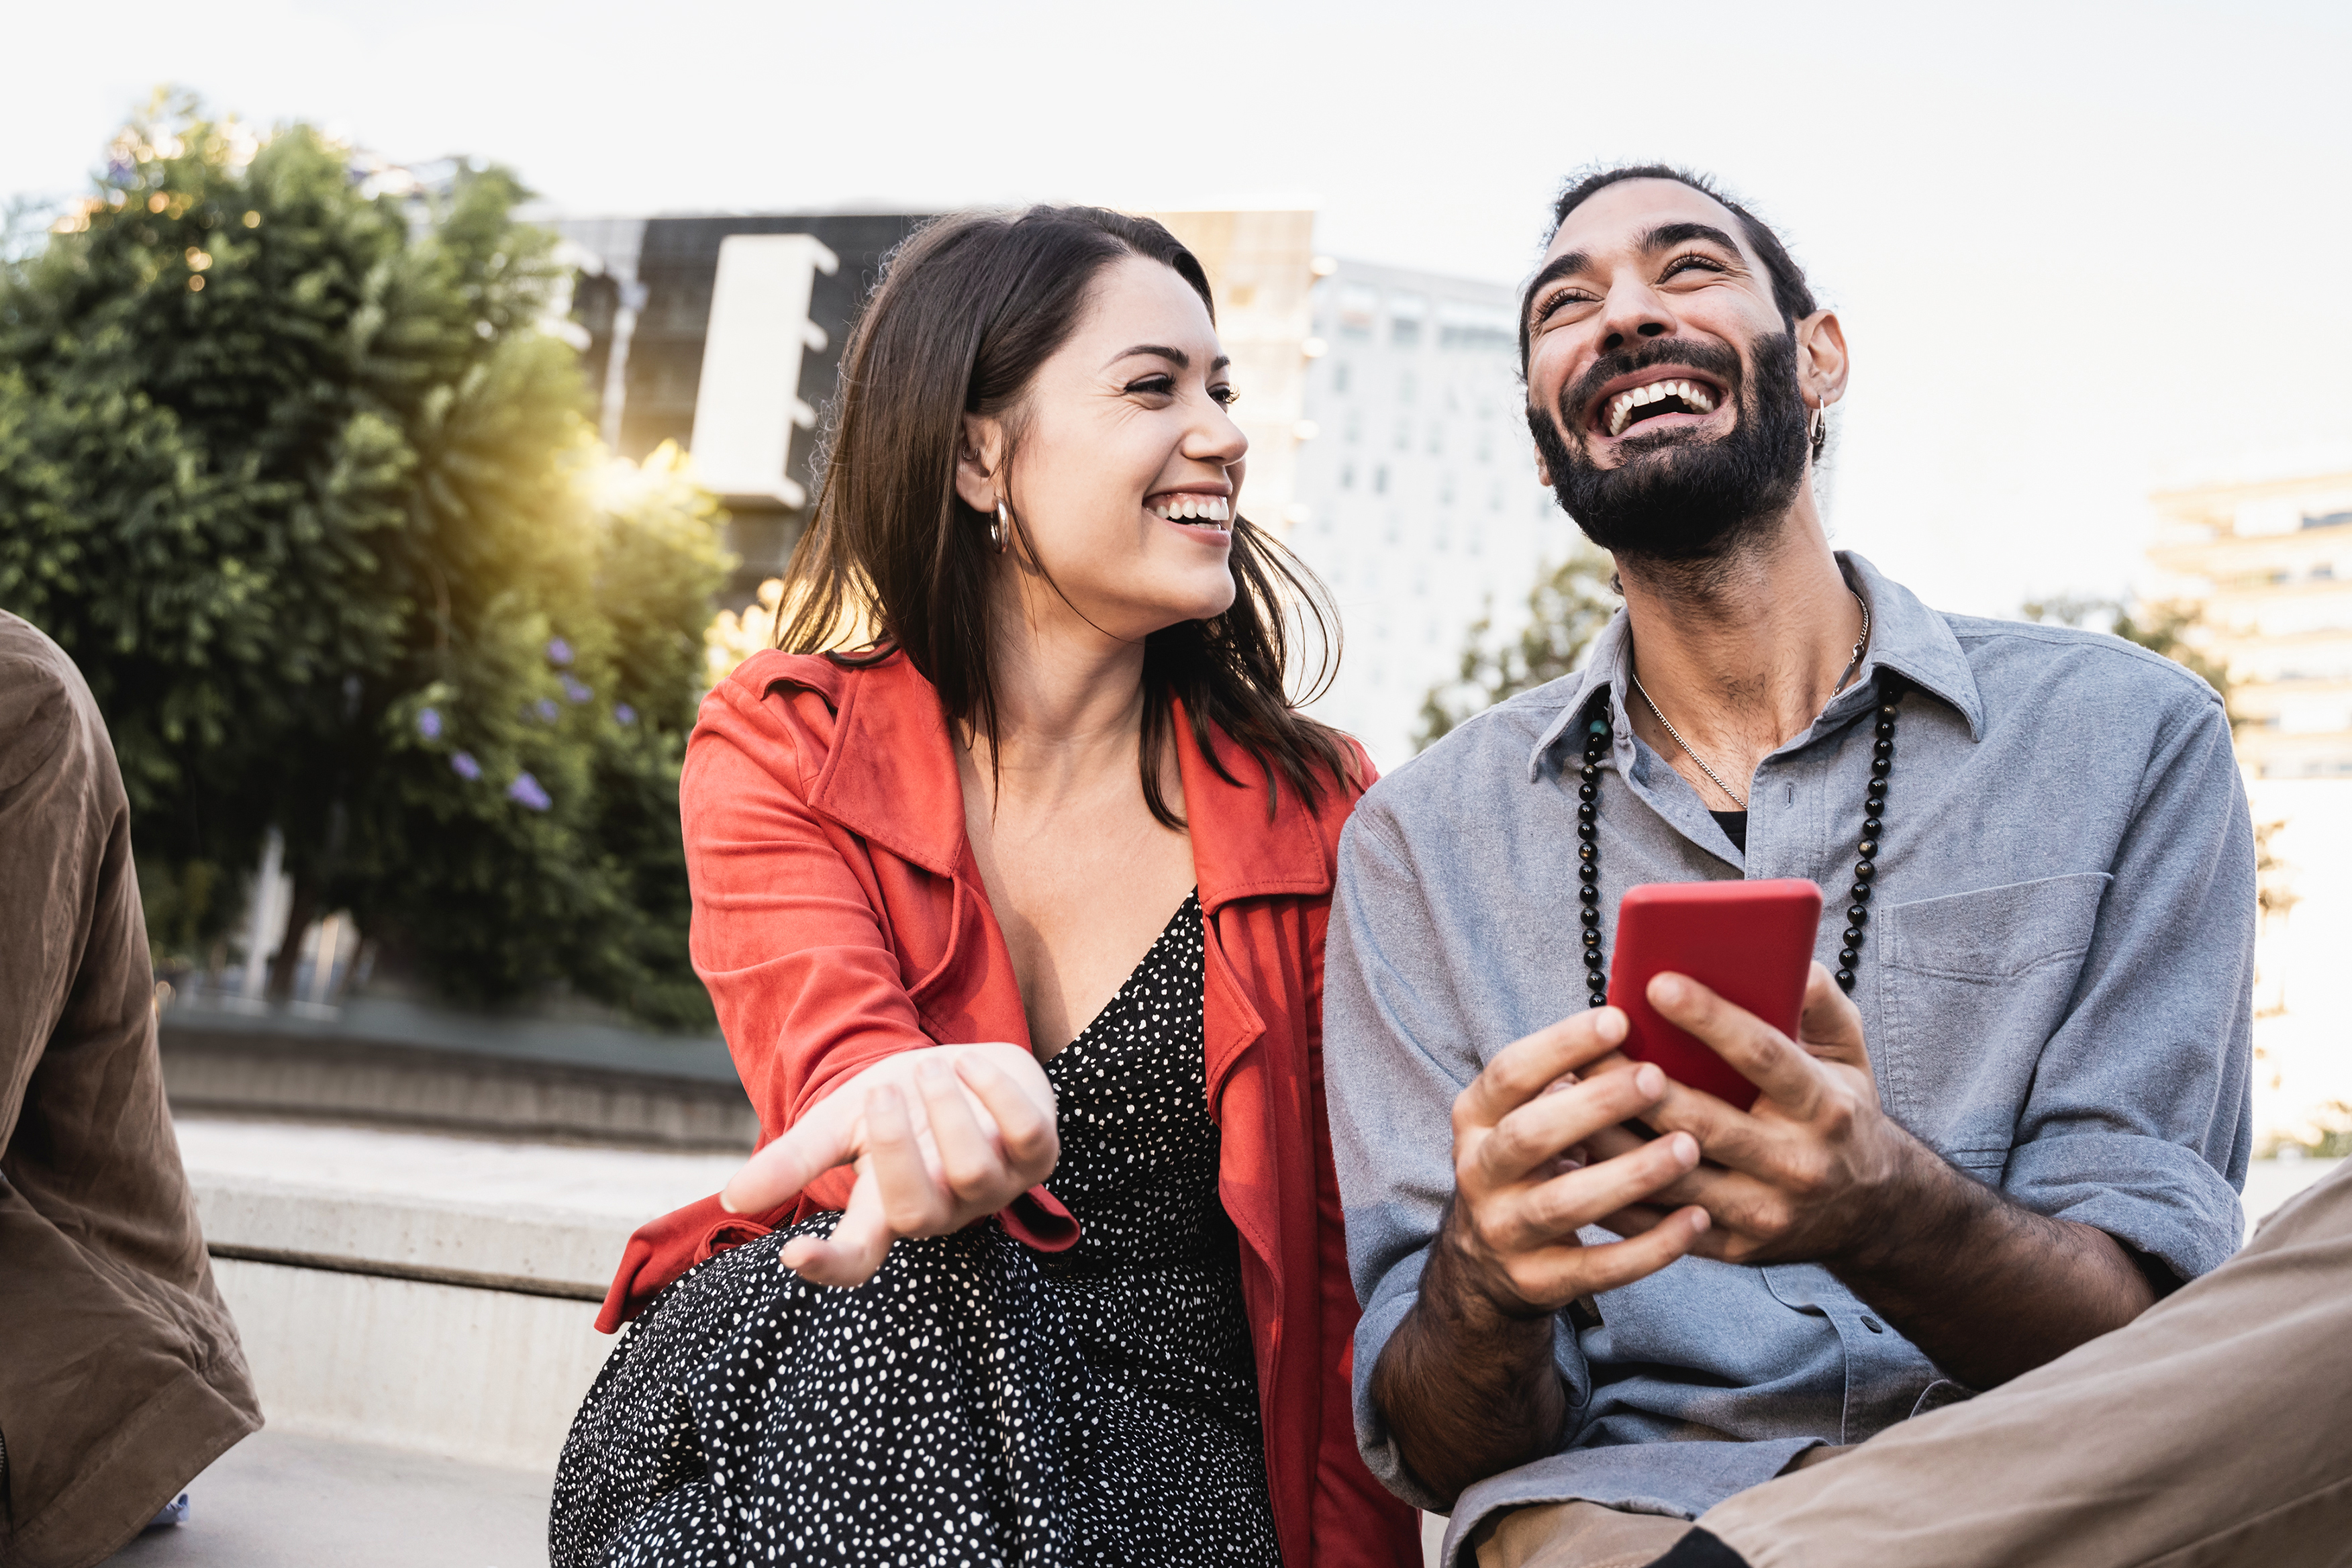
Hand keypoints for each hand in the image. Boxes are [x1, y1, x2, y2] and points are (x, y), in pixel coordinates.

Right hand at [720, 1042, 1058, 1287]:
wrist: (968, 1071)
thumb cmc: (900, 1107)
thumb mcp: (842, 1124)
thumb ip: (796, 1160)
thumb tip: (733, 1198)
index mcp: (887, 1211)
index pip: (860, 1259)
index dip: (831, 1266)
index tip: (793, 1254)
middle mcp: (944, 1210)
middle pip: (917, 1214)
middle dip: (896, 1150)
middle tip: (882, 1093)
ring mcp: (995, 1187)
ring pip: (973, 1171)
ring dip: (945, 1110)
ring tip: (926, 1069)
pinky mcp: (1039, 1155)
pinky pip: (1027, 1133)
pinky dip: (996, 1094)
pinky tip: (971, 1065)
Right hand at [1440, 1006, 1711, 1319]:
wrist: (1486, 1264)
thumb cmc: (1530, 1162)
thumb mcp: (1525, 1115)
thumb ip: (1565, 1078)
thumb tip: (1642, 1018)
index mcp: (1474, 1118)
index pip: (1510, 1073)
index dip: (1561, 1045)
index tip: (1620, 1019)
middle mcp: (1478, 1172)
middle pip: (1531, 1135)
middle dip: (1595, 1105)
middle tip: (1657, 1078)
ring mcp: (1504, 1230)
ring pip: (1565, 1204)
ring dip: (1630, 1175)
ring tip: (1688, 1148)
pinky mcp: (1538, 1281)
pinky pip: (1598, 1268)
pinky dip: (1649, 1247)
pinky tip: (1695, 1220)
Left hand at [1593, 963, 1916, 1266]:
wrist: (1871, 1214)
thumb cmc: (1841, 1113)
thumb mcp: (1849, 1054)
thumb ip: (1820, 1003)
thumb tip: (1784, 958)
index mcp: (1823, 1105)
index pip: (1762, 1054)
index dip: (1709, 1018)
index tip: (1656, 981)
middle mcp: (1796, 1163)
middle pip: (1702, 1120)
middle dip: (1636, 1083)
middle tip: (1583, 1045)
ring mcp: (1764, 1211)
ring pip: (1671, 1175)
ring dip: (1611, 1138)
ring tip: (1563, 1098)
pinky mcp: (1736, 1247)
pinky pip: (1662, 1222)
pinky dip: (1615, 1191)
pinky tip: (1574, 1157)